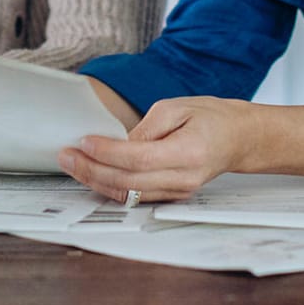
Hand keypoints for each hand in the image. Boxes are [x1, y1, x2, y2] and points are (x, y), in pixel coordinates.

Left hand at [58, 96, 253, 203]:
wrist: (238, 139)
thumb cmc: (211, 118)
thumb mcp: (177, 108)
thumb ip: (146, 127)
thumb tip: (117, 143)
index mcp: (188, 153)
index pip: (140, 158)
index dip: (108, 152)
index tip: (84, 142)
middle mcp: (183, 179)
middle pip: (129, 182)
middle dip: (92, 169)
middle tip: (66, 155)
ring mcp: (178, 192)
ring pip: (129, 194)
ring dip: (95, 180)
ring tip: (71, 164)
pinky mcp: (171, 196)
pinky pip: (136, 196)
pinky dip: (110, 186)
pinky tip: (92, 173)